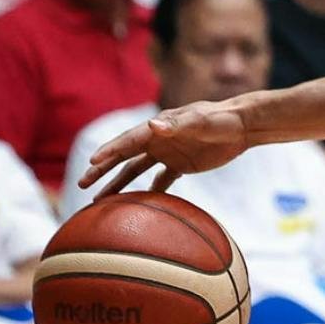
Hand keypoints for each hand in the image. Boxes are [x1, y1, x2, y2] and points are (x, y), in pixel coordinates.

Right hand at [80, 101, 250, 195]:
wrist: (242, 126)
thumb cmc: (221, 120)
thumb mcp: (200, 121)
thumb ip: (177, 125)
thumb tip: (153, 126)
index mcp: (158, 128)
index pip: (128, 142)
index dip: (110, 152)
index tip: (92, 163)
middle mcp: (157, 140)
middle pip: (124, 157)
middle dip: (102, 169)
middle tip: (83, 183)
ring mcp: (168, 153)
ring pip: (137, 170)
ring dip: (120, 183)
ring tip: (101, 199)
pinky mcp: (181, 165)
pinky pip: (161, 180)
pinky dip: (150, 191)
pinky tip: (138, 203)